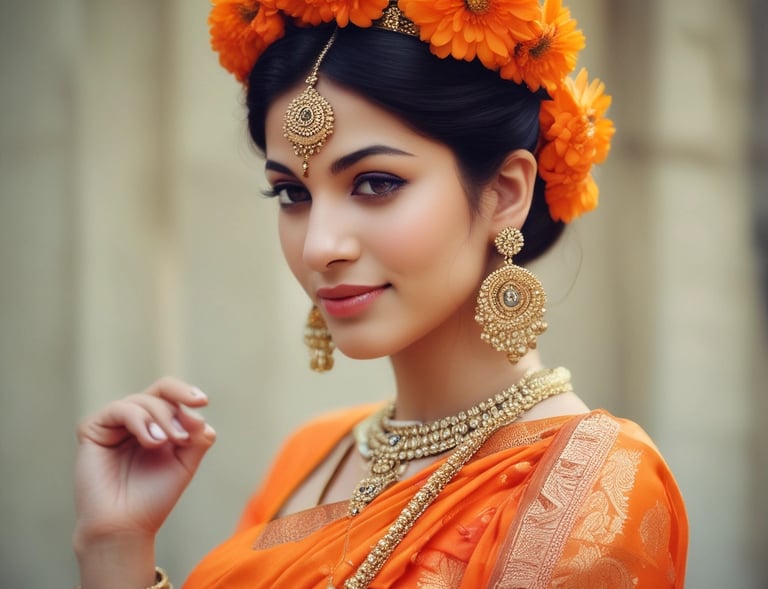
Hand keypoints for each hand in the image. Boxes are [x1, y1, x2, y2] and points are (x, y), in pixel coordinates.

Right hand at [73, 377, 215, 549]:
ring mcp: (113, 424)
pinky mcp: (93, 429)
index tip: (202, 402)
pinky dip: (139, 419)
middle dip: (175, 410)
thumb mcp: (186, 463)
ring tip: (166, 442)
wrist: (125, 525)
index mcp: (157, 424)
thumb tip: (202, 418)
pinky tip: (150, 440)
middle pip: (159, 391)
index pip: (171, 395)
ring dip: (160, 417)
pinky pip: (119, 409)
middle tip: (182, 437)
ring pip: (142, 400)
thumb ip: (198, 437)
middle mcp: (136, 420)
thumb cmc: (154, 497)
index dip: (187, 393)